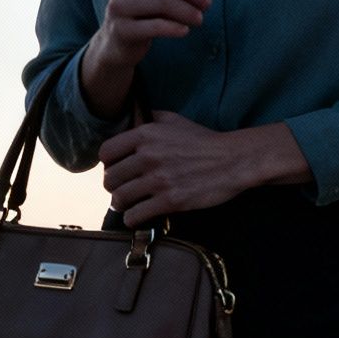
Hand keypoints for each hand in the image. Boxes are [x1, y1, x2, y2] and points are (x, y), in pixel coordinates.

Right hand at [91, 0, 216, 70]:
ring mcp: (118, 5)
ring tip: (199, 19)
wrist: (119, 40)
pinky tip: (185, 31)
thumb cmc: (147, 5)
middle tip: (207, 3)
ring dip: (189, 11)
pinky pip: (156, 26)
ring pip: (165, 2)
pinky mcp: (121, 30)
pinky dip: (176, 27)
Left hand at [101, 112, 286, 227]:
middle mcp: (147, 156)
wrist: (232, 161)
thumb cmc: (204, 141)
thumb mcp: (175, 120)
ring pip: (119, 199)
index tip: (117, 169)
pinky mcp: (169, 200)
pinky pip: (135, 215)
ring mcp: (158, 180)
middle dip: (114, 186)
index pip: (106, 152)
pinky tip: (139, 215)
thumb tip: (134, 118)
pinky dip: (133, 218)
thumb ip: (151, 118)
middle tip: (122, 190)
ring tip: (128, 205)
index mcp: (146, 135)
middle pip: (110, 178)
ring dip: (121, 204)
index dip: (108, 163)